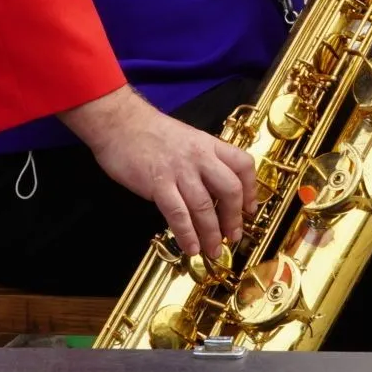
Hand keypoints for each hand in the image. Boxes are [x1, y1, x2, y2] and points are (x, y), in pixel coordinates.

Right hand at [64, 86, 255, 260]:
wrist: (120, 121)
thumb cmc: (151, 131)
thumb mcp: (187, 139)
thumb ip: (202, 160)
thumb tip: (212, 190)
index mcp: (209, 144)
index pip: (243, 165)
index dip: (251, 189)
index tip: (249, 209)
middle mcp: (200, 157)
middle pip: (229, 189)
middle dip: (234, 217)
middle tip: (233, 236)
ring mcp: (179, 170)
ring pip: (204, 206)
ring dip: (211, 233)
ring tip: (213, 250)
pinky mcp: (157, 183)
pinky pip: (177, 213)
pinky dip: (186, 233)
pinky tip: (190, 247)